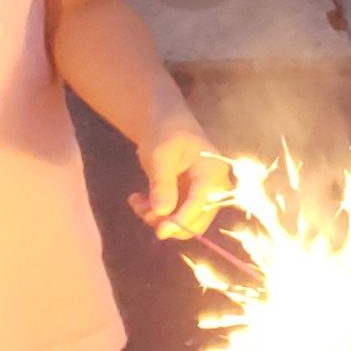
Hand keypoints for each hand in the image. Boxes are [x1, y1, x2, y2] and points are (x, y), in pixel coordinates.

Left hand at [133, 126, 231, 240]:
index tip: (160, 232)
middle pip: (196, 219)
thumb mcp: (160, 155)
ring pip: (183, 220)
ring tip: (136, 201)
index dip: (180, 220)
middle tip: (142, 210)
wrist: (166, 119)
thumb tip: (162, 213)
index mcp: (212, 173)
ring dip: (159, 217)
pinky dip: (156, 212)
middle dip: (168, 221)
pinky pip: (176, 214)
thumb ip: (162, 184)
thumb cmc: (166, 130)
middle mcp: (214, 187)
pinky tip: (138, 199)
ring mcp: (202, 193)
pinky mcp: (190, 197)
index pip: (200, 204)